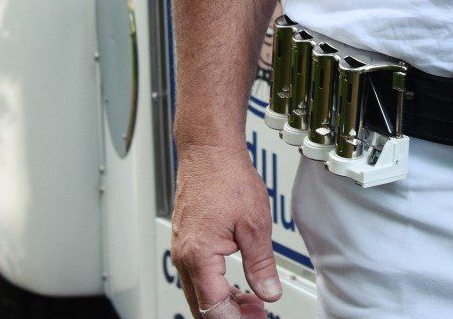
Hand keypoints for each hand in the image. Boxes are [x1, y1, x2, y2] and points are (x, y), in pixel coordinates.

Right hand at [170, 142, 283, 318]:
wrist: (208, 151)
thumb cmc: (226, 177)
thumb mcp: (255, 224)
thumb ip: (261, 264)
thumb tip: (270, 293)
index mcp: (199, 256)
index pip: (214, 307)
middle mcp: (184, 257)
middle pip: (202, 306)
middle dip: (230, 316)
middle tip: (257, 315)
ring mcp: (182, 250)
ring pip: (199, 293)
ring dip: (224, 303)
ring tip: (253, 304)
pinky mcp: (186, 242)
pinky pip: (198, 276)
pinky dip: (217, 287)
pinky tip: (238, 285)